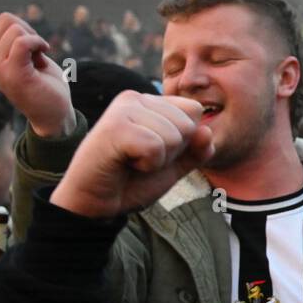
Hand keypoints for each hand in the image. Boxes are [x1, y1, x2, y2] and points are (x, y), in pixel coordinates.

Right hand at [0, 0, 75, 137]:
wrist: (54, 114)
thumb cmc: (45, 85)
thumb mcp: (31, 56)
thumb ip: (18, 40)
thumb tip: (13, 24)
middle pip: (6, 19)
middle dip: (28, 30)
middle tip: (37, 54)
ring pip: (16, 29)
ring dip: (35, 40)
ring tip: (39, 60)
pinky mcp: (11, 73)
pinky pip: (23, 41)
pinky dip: (37, 43)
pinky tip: (43, 55)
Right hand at [50, 92, 213, 218]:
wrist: (96, 204)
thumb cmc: (130, 182)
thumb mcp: (172, 167)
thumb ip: (195, 151)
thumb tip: (207, 132)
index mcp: (150, 103)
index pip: (194, 112)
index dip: (185, 142)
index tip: (156, 154)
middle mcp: (136, 98)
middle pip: (188, 124)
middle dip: (172, 153)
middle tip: (141, 160)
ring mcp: (124, 109)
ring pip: (174, 136)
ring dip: (158, 161)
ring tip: (131, 162)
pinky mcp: (115, 126)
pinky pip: (155, 147)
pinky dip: (146, 164)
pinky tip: (124, 163)